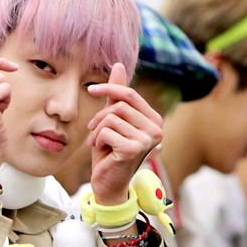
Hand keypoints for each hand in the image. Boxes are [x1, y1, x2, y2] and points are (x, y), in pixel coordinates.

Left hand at [86, 63, 162, 204]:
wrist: (107, 182)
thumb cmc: (110, 151)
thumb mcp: (112, 120)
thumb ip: (116, 96)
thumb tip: (119, 64)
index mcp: (154, 119)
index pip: (129, 94)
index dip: (109, 88)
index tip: (90, 89)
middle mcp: (156, 128)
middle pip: (118, 106)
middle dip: (100, 117)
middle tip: (95, 132)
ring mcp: (147, 140)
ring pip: (110, 118)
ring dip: (97, 131)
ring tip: (99, 143)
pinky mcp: (133, 149)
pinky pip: (106, 131)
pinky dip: (98, 140)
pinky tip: (103, 151)